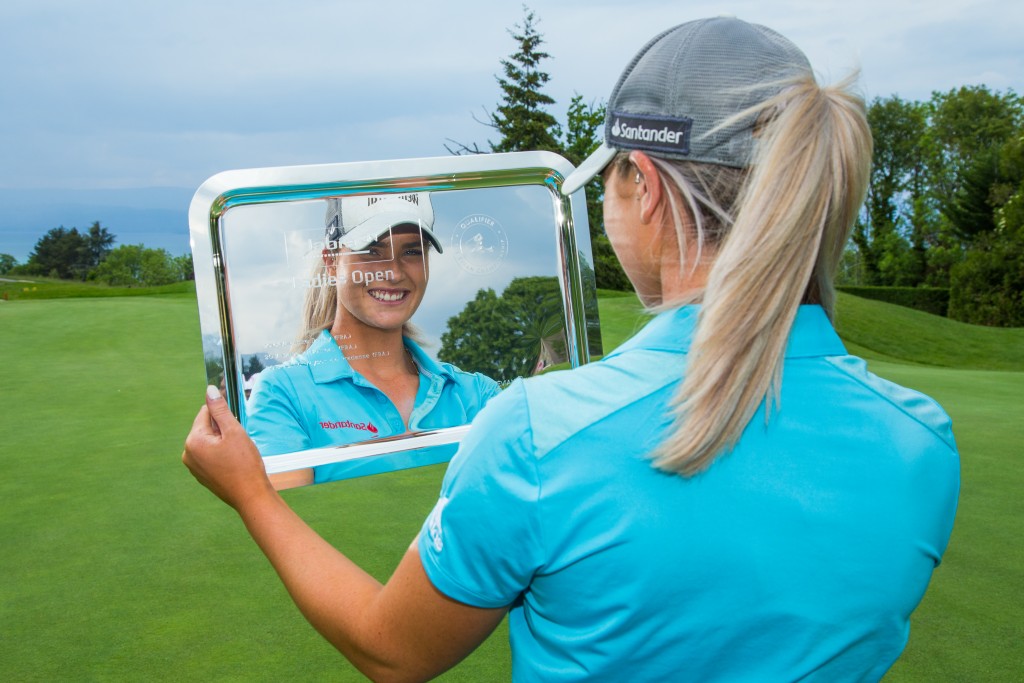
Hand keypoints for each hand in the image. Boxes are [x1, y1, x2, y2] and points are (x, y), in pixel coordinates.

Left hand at [183, 386, 274, 509]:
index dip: (222, 413)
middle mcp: (188, 454)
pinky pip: (210, 456)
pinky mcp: (202, 476)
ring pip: (209, 442)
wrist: (251, 496)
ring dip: (222, 441)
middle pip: (206, 428)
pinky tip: (234, 462)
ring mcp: (193, 467)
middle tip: (239, 441)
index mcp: (194, 441)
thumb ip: (220, 409)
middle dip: (222, 429)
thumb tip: (210, 390)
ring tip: (237, 452)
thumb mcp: (234, 432)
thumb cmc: (245, 464)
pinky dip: (221, 454)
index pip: (205, 413)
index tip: (235, 419)